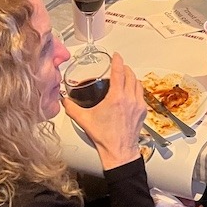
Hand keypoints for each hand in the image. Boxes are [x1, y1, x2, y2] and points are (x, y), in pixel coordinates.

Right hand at [61, 53, 146, 169]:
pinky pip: (141, 94)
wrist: (119, 151)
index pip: (119, 72)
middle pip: (131, 75)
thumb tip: (64, 101)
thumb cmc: (104, 137)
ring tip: (125, 77)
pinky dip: (136, 89)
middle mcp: (129, 98)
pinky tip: (130, 92)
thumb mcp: (84, 120)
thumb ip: (71, 108)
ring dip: (132, 78)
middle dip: (124, 68)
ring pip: (138, 83)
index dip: (117, 61)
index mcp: (116, 97)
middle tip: (118, 66)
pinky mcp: (142, 111)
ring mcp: (138, 105)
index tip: (116, 55)